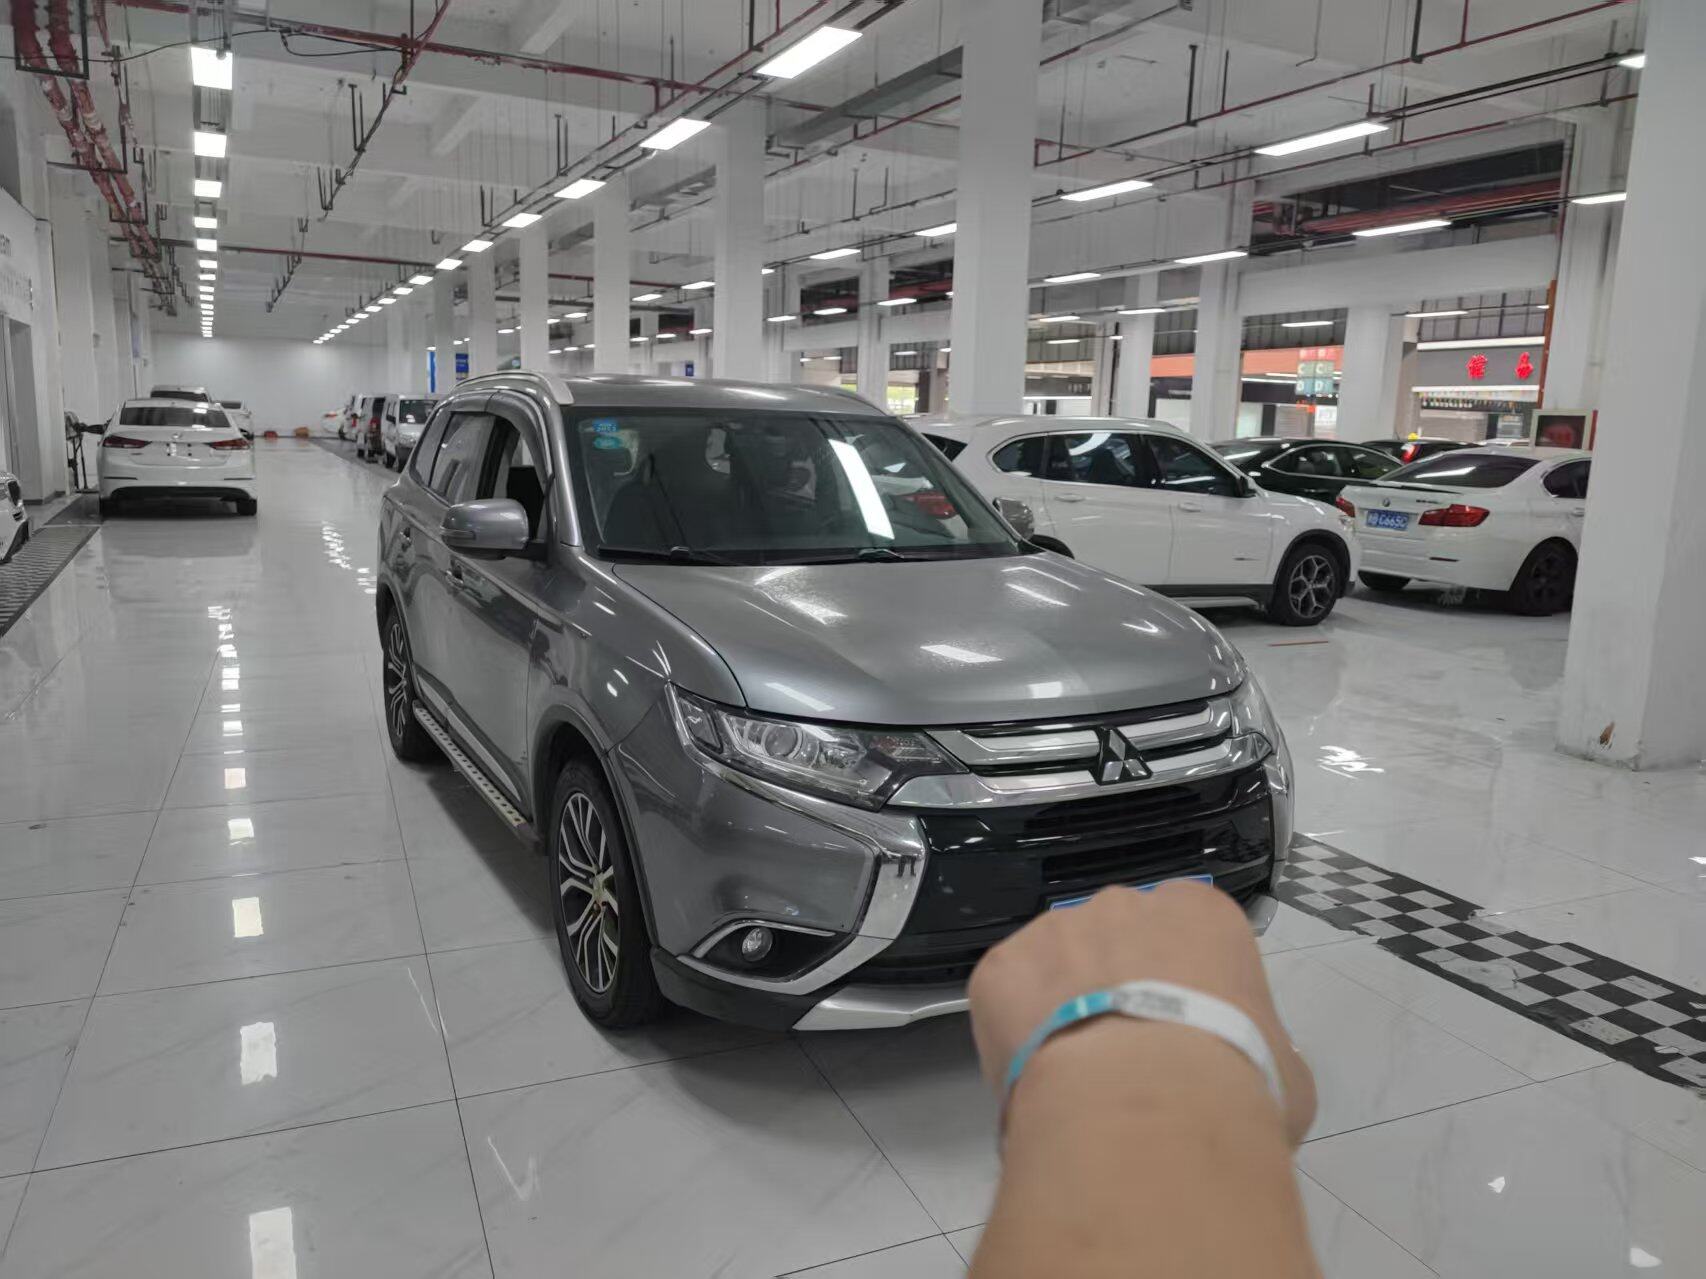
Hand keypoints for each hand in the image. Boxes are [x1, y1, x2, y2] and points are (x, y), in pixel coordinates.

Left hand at [967, 880, 1315, 1143]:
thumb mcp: (1284, 1065)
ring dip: (1062, 1002)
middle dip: (1118, 984)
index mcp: (1200, 913)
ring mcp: (1054, 929)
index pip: (1188, 926)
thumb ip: (1263, 1042)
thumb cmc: (1234, 1080)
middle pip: (1117, 938)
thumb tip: (1251, 1059)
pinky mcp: (1000, 968)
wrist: (1147, 1104)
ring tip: (1077, 1070)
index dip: (1184, 979)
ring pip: (1057, 962)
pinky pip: (1008, 993)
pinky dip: (1016, 1027)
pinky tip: (1036, 1072)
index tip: (1184, 1024)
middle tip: (1127, 1051)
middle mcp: (1123, 902)